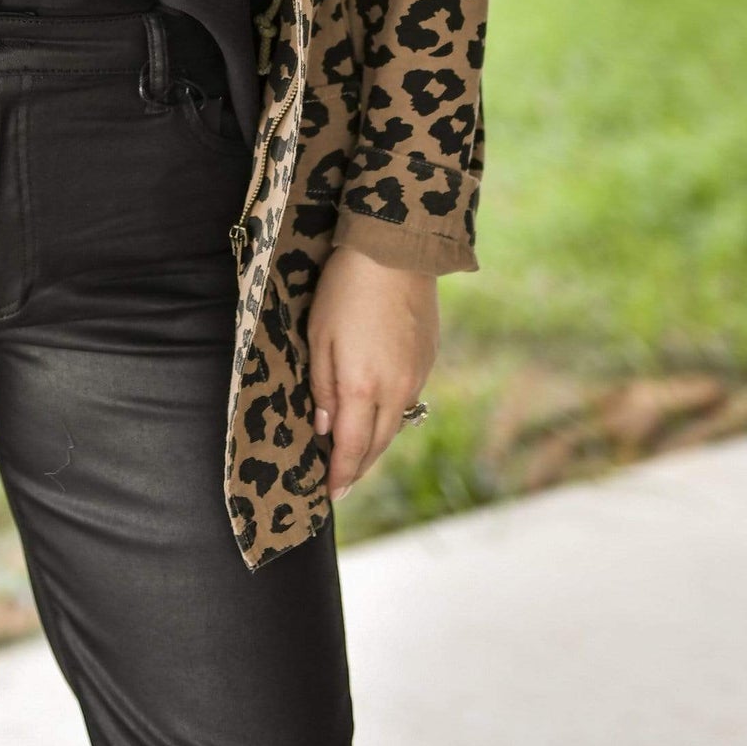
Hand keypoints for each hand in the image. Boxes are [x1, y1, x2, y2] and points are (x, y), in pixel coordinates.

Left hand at [308, 246, 438, 498]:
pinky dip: (389, 415)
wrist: (396, 251)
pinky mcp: (427, 359)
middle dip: (358, 467)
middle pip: (378, 445)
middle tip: (341, 483)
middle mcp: (396, 390)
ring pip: (395, 425)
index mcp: (364, 387)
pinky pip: (407, 400)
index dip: (340, 475)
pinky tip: (376, 414)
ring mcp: (417, 376)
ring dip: (375, 444)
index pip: (352, 449)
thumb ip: (322, 388)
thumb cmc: (345, 290)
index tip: (329, 495)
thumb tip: (325, 430)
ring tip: (356, 456)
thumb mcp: (319, 338)